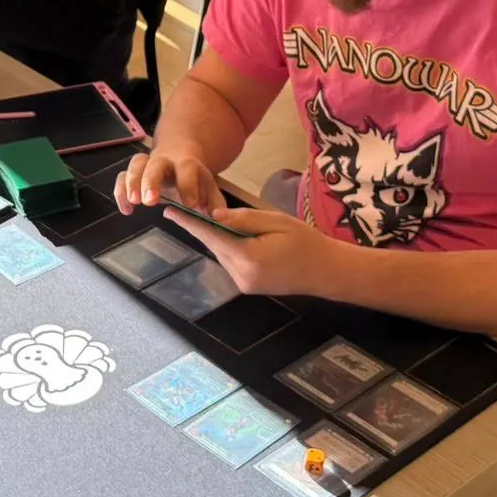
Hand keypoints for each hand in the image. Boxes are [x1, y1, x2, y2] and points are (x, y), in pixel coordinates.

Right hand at [114, 149, 222, 216]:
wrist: (178, 156)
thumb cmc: (194, 179)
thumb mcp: (209, 188)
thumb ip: (215, 204)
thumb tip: (218, 218)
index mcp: (187, 164)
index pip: (187, 168)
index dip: (188, 185)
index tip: (189, 205)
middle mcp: (165, 161)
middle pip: (155, 164)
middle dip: (150, 181)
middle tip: (149, 202)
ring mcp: (148, 165)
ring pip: (136, 165)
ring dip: (132, 183)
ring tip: (133, 203)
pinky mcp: (135, 173)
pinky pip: (122, 176)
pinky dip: (120, 191)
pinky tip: (126, 210)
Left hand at [167, 203, 331, 296]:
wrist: (327, 272)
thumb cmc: (306, 242)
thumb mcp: (276, 221)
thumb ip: (243, 219)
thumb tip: (214, 215)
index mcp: (248, 257)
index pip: (211, 235)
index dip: (189, 222)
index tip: (169, 211)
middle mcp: (241, 274)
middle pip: (214, 245)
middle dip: (205, 228)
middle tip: (195, 208)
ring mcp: (243, 284)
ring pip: (222, 254)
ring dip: (222, 239)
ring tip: (237, 225)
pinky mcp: (247, 287)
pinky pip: (232, 263)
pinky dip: (232, 249)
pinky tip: (246, 241)